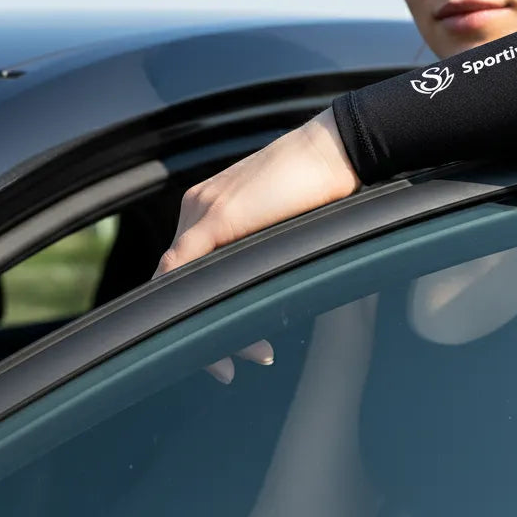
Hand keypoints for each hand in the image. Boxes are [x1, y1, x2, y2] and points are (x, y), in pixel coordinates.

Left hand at [151, 109, 359, 383]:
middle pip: (177, 281)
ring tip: (245, 356)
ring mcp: (202, 210)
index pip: (186, 269)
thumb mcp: (285, 225)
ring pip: (178, 281)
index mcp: (209, 207)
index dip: (199, 311)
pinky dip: (190, 304)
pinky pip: (182, 267)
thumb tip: (267, 290)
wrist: (339, 148)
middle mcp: (196, 207)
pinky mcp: (217, 215)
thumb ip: (262, 248)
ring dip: (206, 326)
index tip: (223, 347)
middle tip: (229, 368)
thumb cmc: (324, 184)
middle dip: (202, 330)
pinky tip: (214, 332)